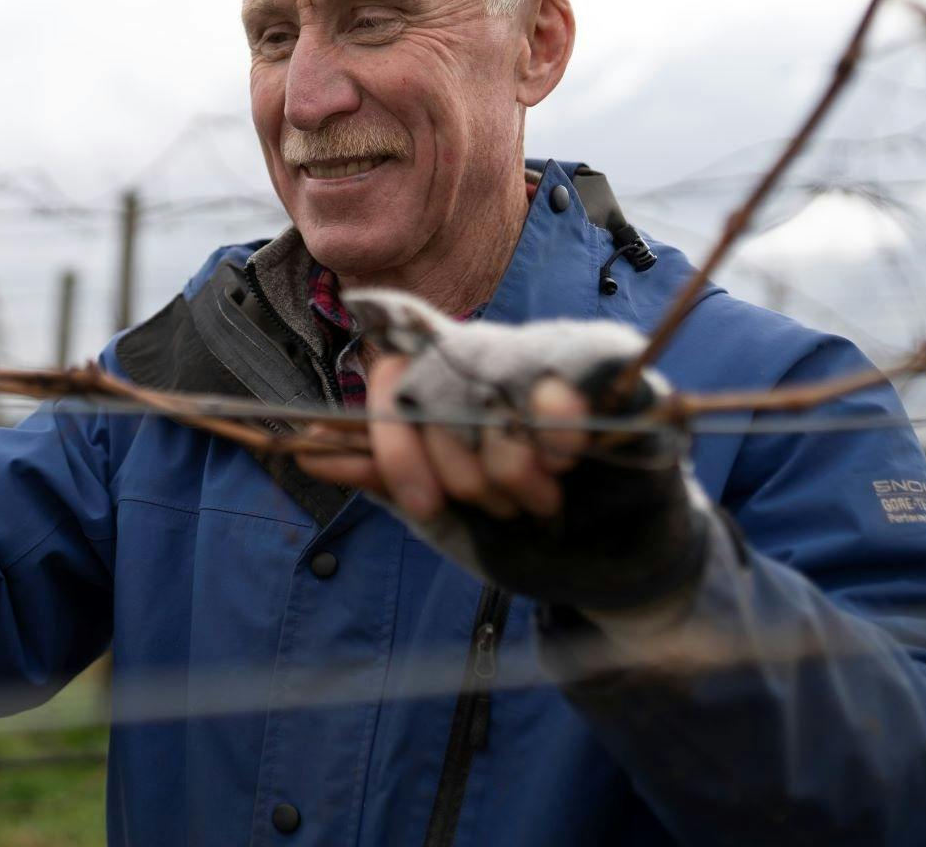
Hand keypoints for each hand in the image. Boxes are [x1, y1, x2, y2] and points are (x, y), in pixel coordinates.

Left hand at [298, 289, 711, 613]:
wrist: (614, 571)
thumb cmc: (523, 538)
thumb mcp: (444, 516)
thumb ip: (387, 477)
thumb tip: (312, 451)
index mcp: (441, 389)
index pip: (389, 372)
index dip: (392, 435)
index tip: (423, 502)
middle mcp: (486, 361)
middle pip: (432, 381)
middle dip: (457, 467)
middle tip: (498, 506)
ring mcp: (542, 354)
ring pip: (489, 377)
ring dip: (510, 460)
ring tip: (541, 498)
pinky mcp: (604, 363)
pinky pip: (562, 369)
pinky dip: (557, 422)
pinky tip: (569, 457)